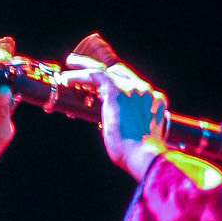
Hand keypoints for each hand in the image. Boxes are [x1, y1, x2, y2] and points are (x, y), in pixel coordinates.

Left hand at [60, 53, 167, 181]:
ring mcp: (131, 88)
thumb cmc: (142, 157)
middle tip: (87, 69)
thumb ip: (137, 128)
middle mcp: (145, 90)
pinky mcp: (116, 90)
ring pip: (105, 71)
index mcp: (154, 102)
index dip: (117, 85)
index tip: (102, 90)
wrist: (144, 156)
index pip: (134, 86)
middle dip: (103, 70)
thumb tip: (126, 132)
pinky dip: (79, 76)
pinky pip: (94, 76)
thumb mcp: (142, 139)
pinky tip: (66, 78)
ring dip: (85, 67)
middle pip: (120, 72)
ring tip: (70, 63)